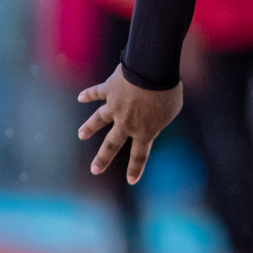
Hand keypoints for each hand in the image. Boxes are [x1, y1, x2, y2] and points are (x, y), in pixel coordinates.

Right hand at [77, 65, 183, 183]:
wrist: (152, 72)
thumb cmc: (167, 91)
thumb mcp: (172, 110)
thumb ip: (161, 117)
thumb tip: (154, 116)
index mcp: (145, 130)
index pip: (140, 154)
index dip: (136, 167)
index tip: (131, 180)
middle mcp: (126, 122)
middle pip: (112, 144)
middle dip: (103, 158)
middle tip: (95, 170)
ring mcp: (115, 106)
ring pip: (98, 120)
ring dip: (89, 127)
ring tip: (81, 134)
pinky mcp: (109, 89)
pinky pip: (96, 93)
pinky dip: (88, 95)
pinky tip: (80, 98)